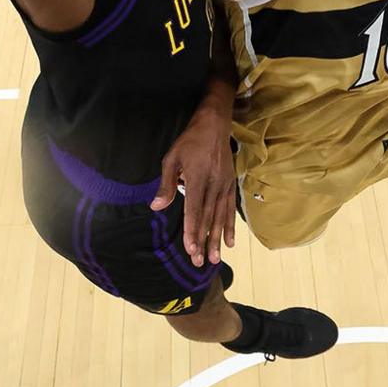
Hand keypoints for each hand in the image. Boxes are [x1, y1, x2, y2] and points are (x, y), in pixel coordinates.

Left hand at [149, 98, 235, 266]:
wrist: (215, 124)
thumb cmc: (189, 141)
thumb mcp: (172, 158)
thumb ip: (166, 183)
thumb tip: (157, 206)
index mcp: (198, 177)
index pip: (194, 209)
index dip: (192, 230)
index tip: (189, 248)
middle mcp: (214, 184)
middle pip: (208, 218)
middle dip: (203, 241)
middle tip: (199, 262)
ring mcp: (224, 185)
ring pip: (220, 217)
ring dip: (216, 239)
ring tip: (214, 259)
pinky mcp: (230, 184)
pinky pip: (230, 209)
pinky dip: (229, 227)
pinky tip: (229, 242)